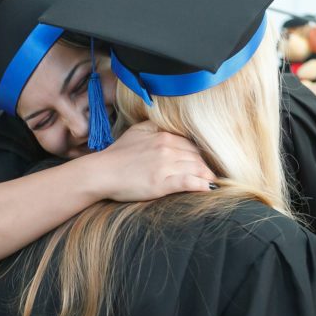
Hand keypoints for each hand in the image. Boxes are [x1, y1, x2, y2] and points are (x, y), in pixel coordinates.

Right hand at [85, 121, 216, 201]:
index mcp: (163, 136)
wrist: (102, 172)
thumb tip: (169, 126)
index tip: (203, 164)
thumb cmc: (117, 154)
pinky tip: (208, 189)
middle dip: (205, 166)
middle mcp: (166, 148)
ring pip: (195, 169)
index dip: (199, 155)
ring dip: (207, 176)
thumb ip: (155, 126)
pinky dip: (201, 185)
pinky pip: (188, 182)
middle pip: (196, 157)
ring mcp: (165, 166)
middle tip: (211, 175)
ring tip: (213, 183)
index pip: (190, 144)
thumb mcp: (137, 131)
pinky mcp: (161, 183)